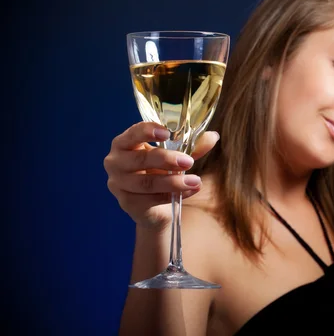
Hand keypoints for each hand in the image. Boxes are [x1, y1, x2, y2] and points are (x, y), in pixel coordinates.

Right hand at [103, 121, 219, 230]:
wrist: (157, 206)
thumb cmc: (162, 172)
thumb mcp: (177, 156)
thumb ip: (192, 146)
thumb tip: (213, 136)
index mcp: (124, 143)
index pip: (132, 133)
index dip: (148, 131)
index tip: (167, 133)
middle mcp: (115, 161)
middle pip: (140, 159)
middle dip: (167, 159)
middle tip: (189, 161)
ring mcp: (118, 184)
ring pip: (146, 182)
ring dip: (173, 182)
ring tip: (196, 181)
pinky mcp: (126, 203)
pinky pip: (150, 199)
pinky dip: (173, 194)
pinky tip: (192, 190)